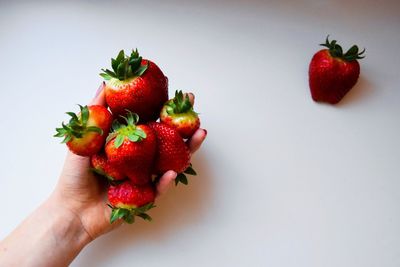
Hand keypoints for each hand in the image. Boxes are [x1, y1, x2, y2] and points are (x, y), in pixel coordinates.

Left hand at [51, 85, 206, 239]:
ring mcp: (144, 176)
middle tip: (194, 110)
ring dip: (187, 149)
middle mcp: (139, 158)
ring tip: (200, 135)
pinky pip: (159, 189)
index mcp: (127, 143)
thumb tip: (105, 83)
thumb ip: (95, 113)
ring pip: (171, 161)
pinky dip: (165, 181)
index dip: (162, 108)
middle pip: (166, 139)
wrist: (71, 211)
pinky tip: (172, 173)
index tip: (174, 91)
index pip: (149, 122)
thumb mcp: (82, 140)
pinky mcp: (144, 196)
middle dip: (182, 125)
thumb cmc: (74, 176)